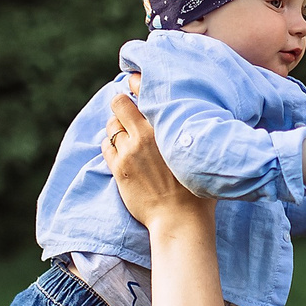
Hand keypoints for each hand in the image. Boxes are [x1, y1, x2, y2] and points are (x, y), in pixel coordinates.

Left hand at [103, 96, 212, 228]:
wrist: (179, 218)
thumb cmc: (196, 188)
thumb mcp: (200, 152)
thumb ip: (193, 131)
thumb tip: (197, 117)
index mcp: (166, 126)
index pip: (143, 93)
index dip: (137, 87)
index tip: (136, 87)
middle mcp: (145, 134)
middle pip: (119, 103)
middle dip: (121, 106)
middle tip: (129, 115)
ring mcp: (129, 151)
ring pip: (110, 125)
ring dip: (116, 127)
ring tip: (127, 136)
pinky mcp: (118, 168)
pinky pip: (105, 146)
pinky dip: (110, 145)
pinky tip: (121, 152)